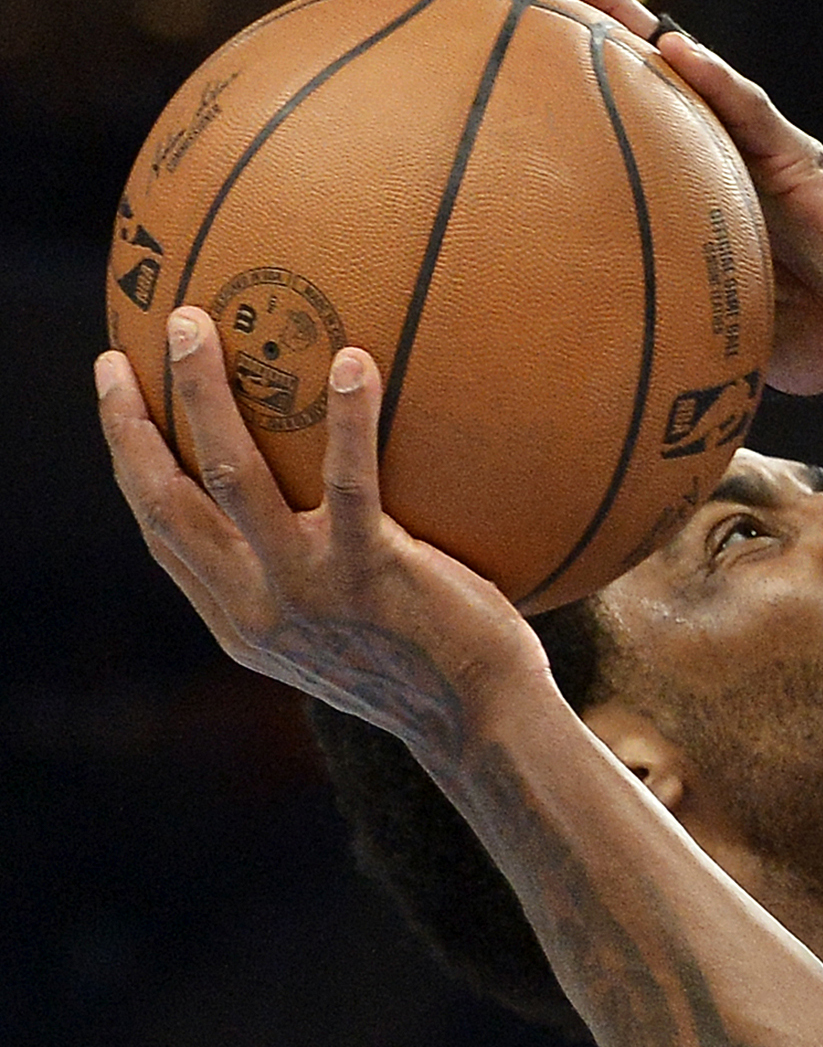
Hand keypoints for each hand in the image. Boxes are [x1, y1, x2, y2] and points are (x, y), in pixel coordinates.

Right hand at [96, 309, 547, 758]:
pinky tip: (353, 362)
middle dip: (131, 421)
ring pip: (230, 472)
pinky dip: (347, 416)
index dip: (130, 463)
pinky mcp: (370, 569)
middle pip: (165, 498)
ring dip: (203, 393)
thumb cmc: (427, 668)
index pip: (163, 532)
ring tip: (196, 324)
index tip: (118, 399)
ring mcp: (307, 586)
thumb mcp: (342, 636)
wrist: (480, 722)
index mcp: (239, 621)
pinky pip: (349, 478)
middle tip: (128, 349)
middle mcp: (256, 605)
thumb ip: (306, 582)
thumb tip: (311, 510)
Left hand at [543, 0, 822, 393]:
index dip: (581, 86)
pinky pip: (754, 114)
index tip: (519, 45)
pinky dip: (717, 82)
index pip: (630, 121)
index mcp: (697, 187)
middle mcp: (722, 152)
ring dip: (635, 17)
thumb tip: (603, 368)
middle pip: (649, 67)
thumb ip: (675, 326)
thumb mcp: (728, 334)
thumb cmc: (818, 331)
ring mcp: (759, 149)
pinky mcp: (800, 159)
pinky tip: (678, 49)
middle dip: (598, 9)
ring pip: (689, 67)